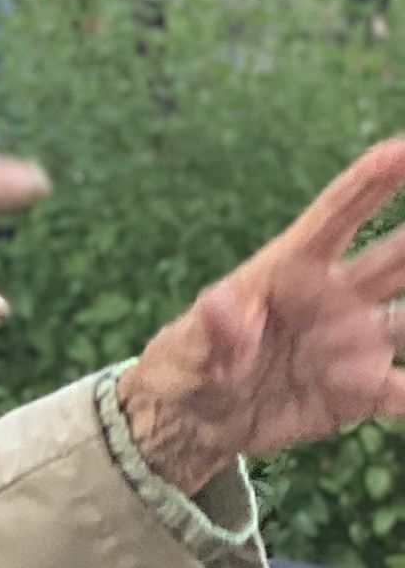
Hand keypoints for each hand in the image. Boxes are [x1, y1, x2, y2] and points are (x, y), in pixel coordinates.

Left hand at [113, 135, 404, 496]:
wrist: (192, 419)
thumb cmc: (185, 364)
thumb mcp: (190, 348)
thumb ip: (215, 331)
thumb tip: (217, 302)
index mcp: (289, 272)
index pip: (335, 218)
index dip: (369, 182)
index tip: (401, 148)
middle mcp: (334, 299)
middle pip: (394, 259)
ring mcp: (353, 342)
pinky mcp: (361, 389)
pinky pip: (403, 388)